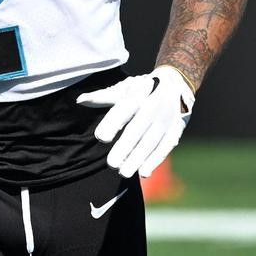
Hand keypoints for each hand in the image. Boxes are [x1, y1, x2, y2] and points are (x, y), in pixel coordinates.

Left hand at [76, 66, 194, 177]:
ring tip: (124, 172)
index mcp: (138, 92)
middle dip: (125, 147)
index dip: (112, 123)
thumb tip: (79, 100)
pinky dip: (155, 160)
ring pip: (151, 141)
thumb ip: (102, 97)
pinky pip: (166, 147)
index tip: (101, 138)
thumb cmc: (141, 89)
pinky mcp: (176, 129)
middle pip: (138, 129)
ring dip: (138, 158)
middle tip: (111, 163)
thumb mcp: (123, 88)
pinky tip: (143, 172)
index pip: (124, 109)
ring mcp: (166, 118)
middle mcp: (153, 105)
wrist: (176, 84)